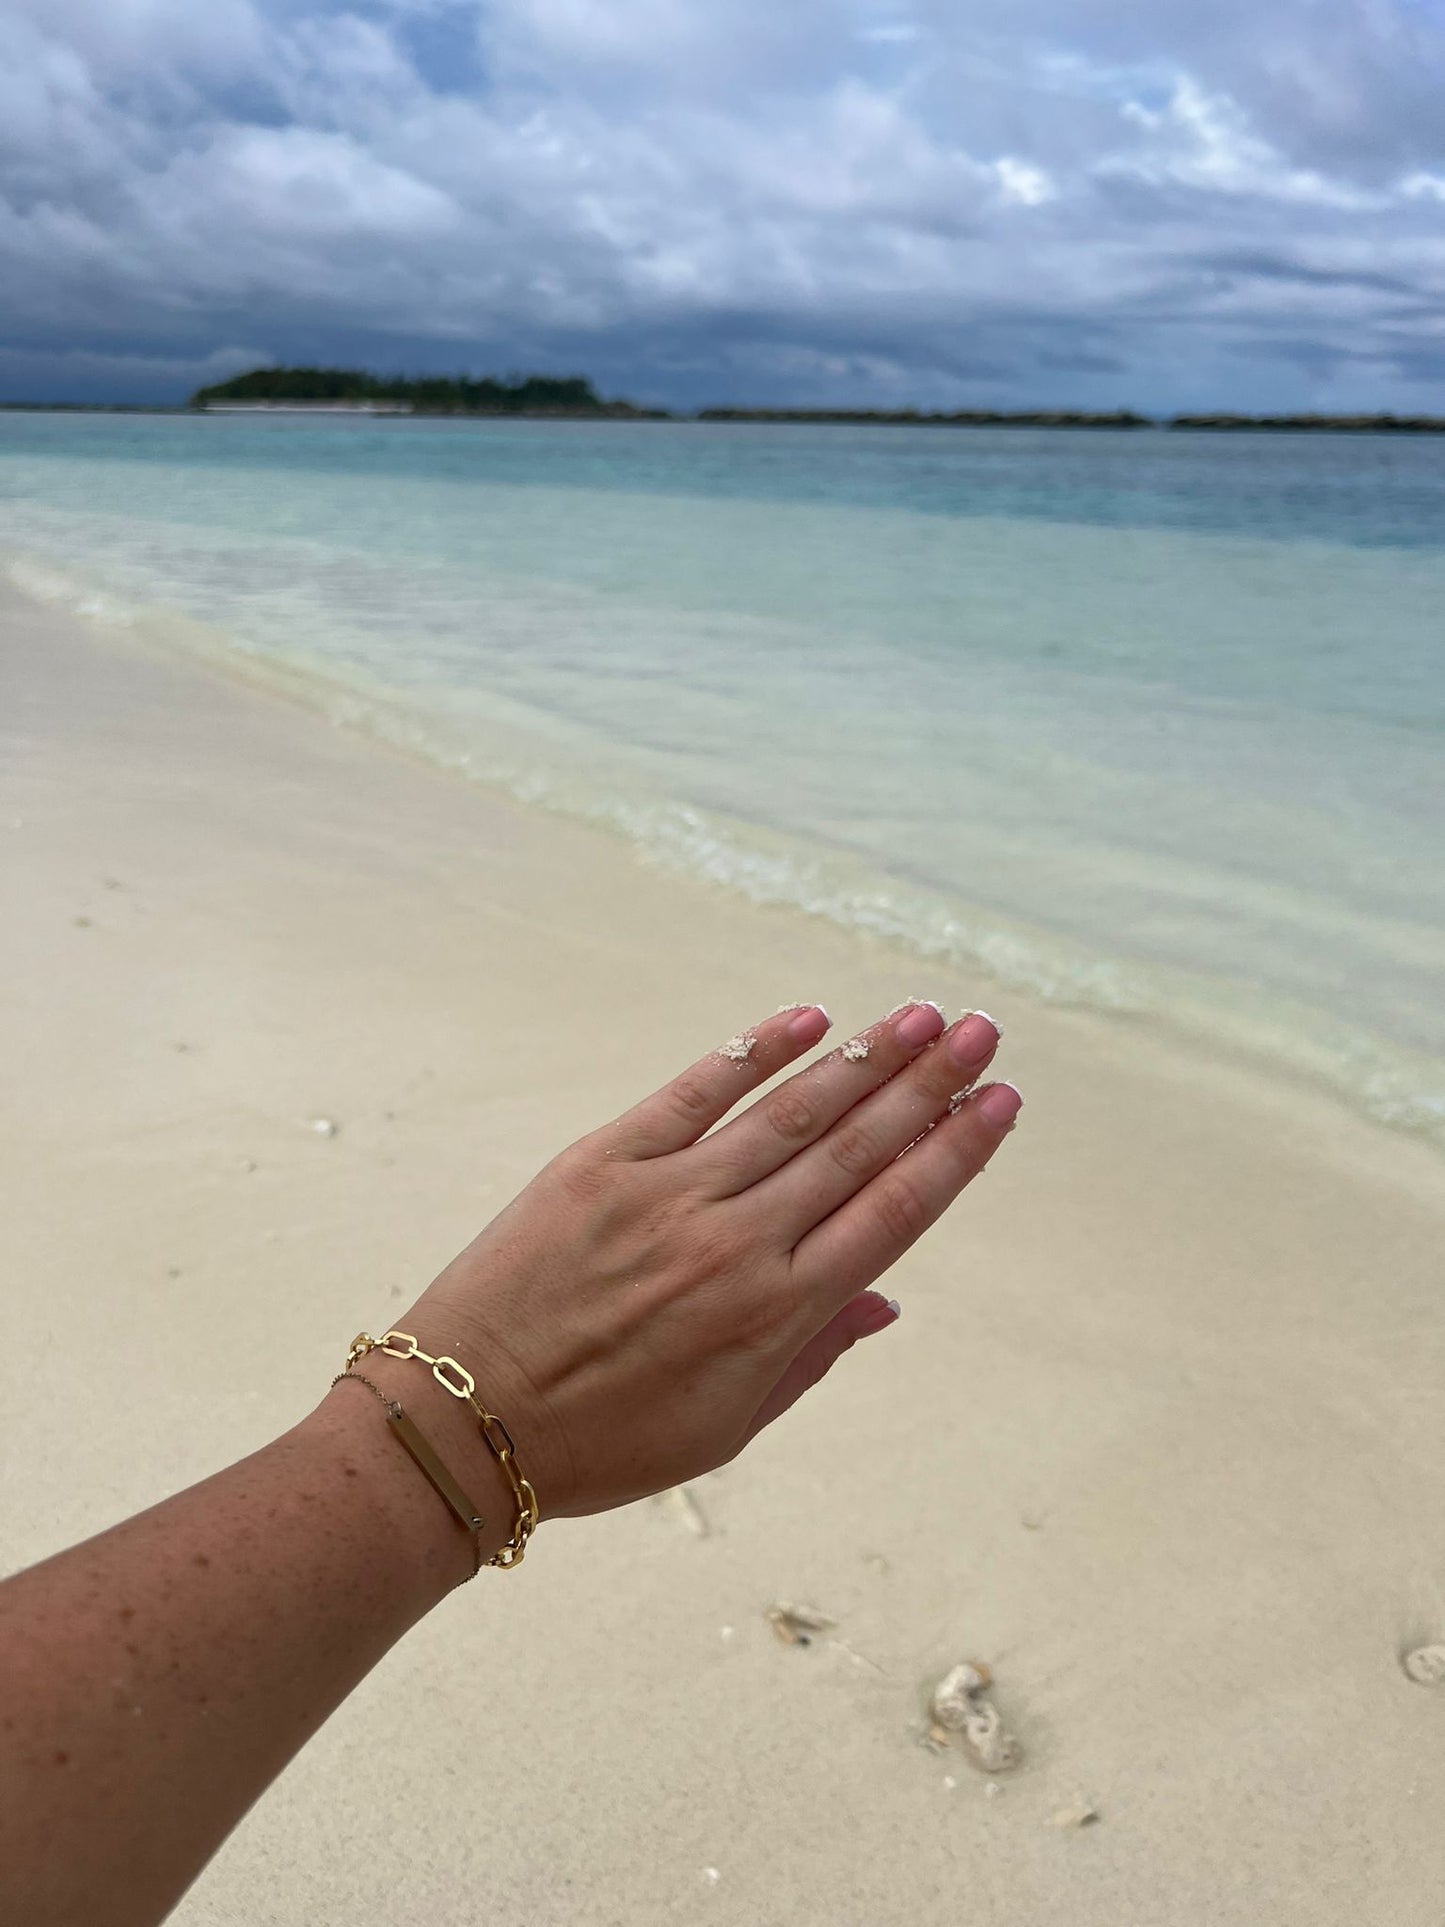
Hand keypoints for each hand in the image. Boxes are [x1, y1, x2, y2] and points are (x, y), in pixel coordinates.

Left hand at [399, 1001, 1020, 1518]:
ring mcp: (670, 1194)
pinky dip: (754, 1051)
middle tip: (981, 1031)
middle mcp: (737, 1243)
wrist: (465, 1419)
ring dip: (864, 1057)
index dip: (954, 1152)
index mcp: (776, 1313)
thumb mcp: (726, 1429)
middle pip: (858, 1147)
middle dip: (929, 1083)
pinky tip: (808, 1020)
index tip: (999, 1103)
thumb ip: (813, 1355)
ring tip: (919, 1016)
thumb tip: (886, 1297)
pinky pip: (696, 1091)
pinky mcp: (604, 1160)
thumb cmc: (602, 1442)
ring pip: (791, 1109)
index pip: (893, 1213)